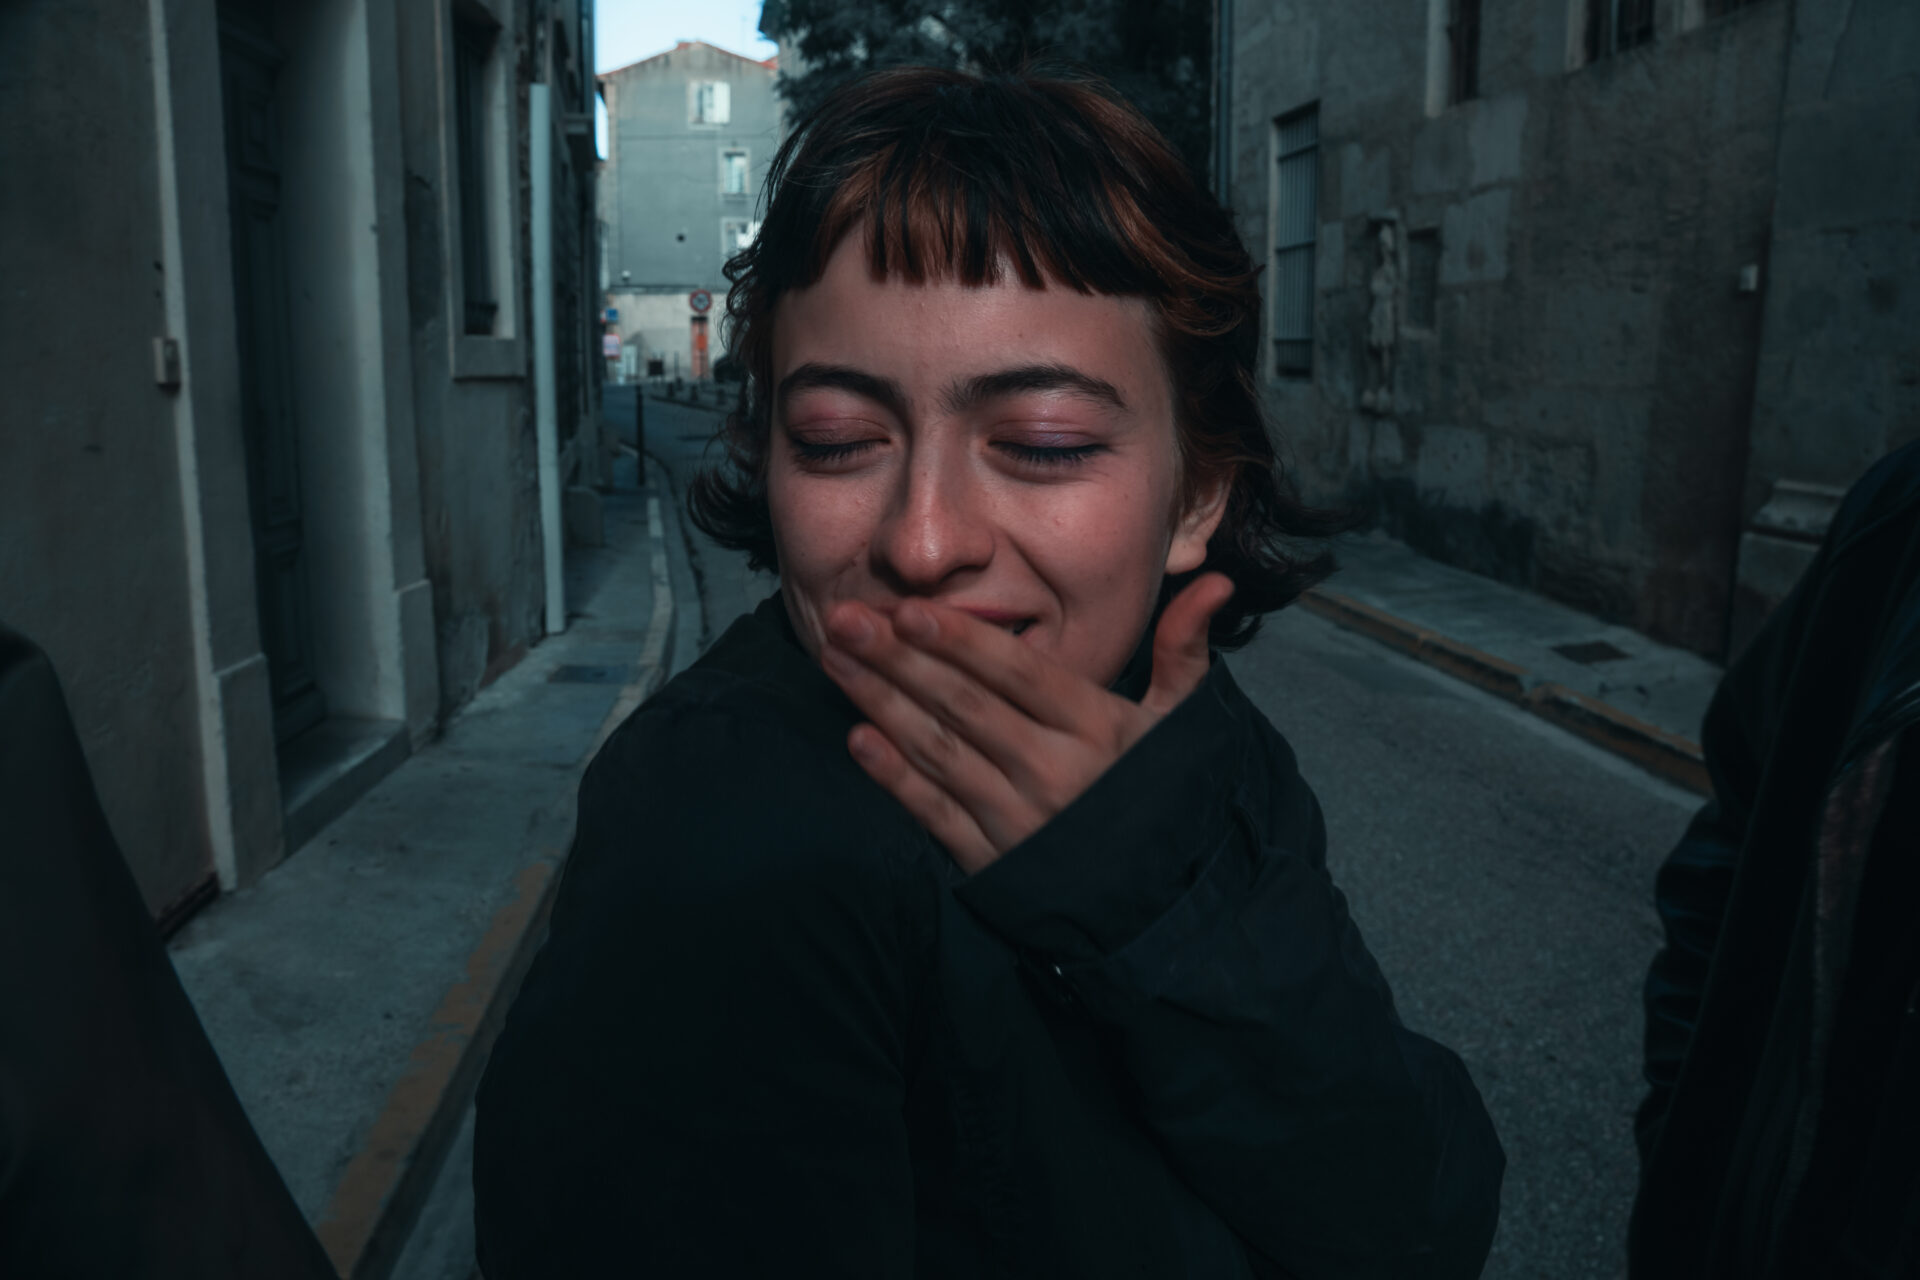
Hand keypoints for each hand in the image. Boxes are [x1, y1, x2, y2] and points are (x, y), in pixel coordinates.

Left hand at [818, 574, 1234, 873]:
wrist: (1169, 904)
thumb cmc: (1169, 796)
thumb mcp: (1182, 723)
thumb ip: (1184, 649)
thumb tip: (1216, 580)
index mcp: (1098, 728)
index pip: (1018, 674)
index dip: (962, 642)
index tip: (908, 610)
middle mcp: (1055, 771)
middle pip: (964, 705)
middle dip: (897, 659)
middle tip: (844, 619)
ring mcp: (1020, 819)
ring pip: (939, 751)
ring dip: (880, 703)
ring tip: (835, 660)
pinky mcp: (994, 862)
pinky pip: (934, 813)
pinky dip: (893, 777)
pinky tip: (856, 740)